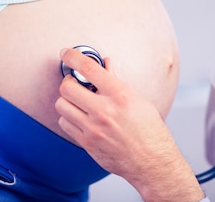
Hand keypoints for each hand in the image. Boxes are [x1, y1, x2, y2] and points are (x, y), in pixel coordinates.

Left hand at [55, 49, 204, 201]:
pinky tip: (79, 117)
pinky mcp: (87, 143)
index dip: (73, 57)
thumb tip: (105, 64)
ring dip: (67, 100)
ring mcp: (94, 128)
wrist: (152, 162)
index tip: (66, 53)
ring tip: (78, 101)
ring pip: (62, 105)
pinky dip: (69, 117)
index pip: (89, 69)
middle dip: (69, 81)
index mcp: (121, 95)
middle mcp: (105, 110)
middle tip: (75, 83)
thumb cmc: (150, 131)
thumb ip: (117, 82)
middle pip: (67, 87)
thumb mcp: (139, 100)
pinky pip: (65, 124)